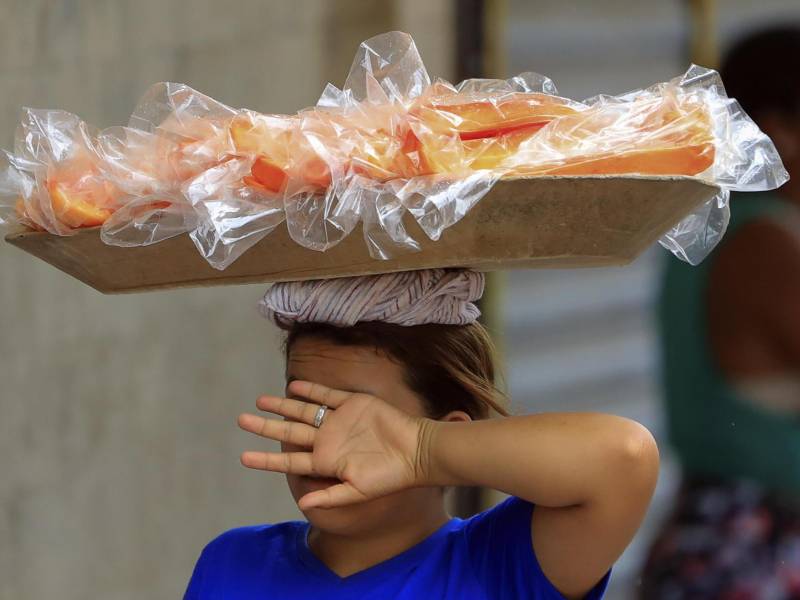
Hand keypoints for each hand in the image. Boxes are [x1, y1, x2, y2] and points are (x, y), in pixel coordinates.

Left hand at [237, 380, 437, 509]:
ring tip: (260, 401)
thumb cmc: (389, 477)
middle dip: (265, 427)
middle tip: (241, 420)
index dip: (267, 459)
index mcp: (326, 462)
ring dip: (283, 405)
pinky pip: (327, 395)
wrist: (415, 451)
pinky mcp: (353, 403)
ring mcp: (339, 421)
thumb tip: (302, 505)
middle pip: (290, 432)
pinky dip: (311, 390)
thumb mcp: (358, 491)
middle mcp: (328, 440)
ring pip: (304, 411)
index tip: (243, 457)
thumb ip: (330, 497)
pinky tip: (294, 387)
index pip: (289, 460)